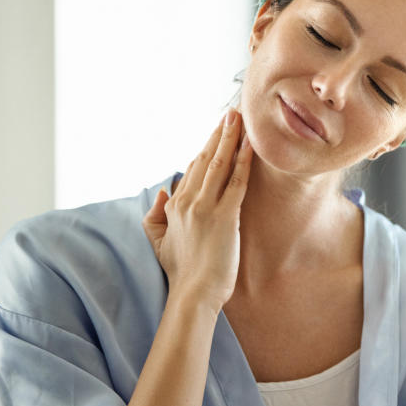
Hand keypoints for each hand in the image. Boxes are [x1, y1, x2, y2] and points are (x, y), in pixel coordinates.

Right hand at [142, 109, 252, 310]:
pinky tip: (250, 144)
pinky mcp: (225, 217)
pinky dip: (243, 161)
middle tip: (231, 112)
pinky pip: (236, 182)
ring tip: (239, 118)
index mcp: (175, 205)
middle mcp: (188, 201)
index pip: (193, 168)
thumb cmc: (181, 271)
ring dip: (230, 138)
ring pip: (219, 164)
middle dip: (219, 133)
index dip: (207, 147)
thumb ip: (156, 214)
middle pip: (205, 159)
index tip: (218, 130)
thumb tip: (164, 190)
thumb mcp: (158, 240)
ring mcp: (206, 207)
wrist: (194, 293)